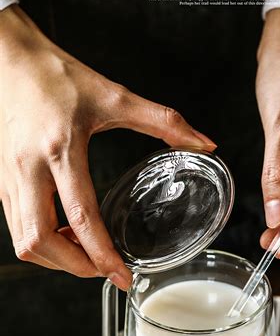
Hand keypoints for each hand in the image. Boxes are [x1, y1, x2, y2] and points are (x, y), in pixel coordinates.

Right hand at [0, 5, 215, 288]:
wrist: (9, 58)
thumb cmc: (58, 75)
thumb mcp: (115, 96)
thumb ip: (163, 122)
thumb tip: (204, 144)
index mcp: (60, 149)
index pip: (80, 215)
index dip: (102, 255)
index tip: (122, 277)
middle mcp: (28, 168)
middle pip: (40, 242)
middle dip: (74, 267)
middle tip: (105, 271)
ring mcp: (8, 177)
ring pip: (23, 241)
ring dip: (55, 259)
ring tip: (86, 254)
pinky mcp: (0, 179)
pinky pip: (16, 226)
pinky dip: (40, 243)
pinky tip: (65, 235)